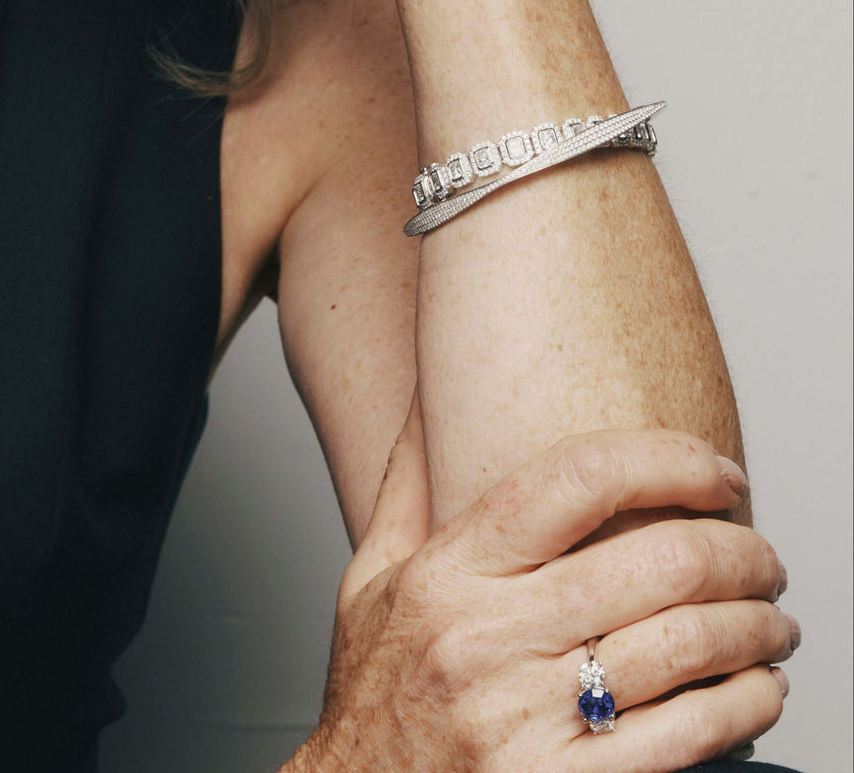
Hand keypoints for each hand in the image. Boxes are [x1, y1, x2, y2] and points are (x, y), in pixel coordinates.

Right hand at [286, 414, 795, 771]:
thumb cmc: (372, 689)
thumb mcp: (369, 578)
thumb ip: (405, 486)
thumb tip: (423, 404)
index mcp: (448, 573)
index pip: (576, 479)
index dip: (667, 459)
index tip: (716, 470)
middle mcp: (487, 638)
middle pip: (656, 560)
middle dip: (739, 548)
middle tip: (760, 553)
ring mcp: (526, 720)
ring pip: (686, 645)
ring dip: (756, 623)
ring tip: (771, 614)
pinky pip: (688, 737)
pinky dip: (746, 705)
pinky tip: (757, 687)